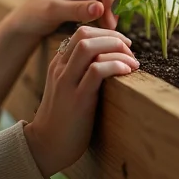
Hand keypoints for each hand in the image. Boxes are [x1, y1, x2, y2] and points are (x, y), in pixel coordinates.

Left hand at [2, 0, 127, 43]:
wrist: (25, 23)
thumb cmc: (33, 14)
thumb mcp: (53, 11)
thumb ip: (77, 9)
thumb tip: (101, 9)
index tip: (110, 20)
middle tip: (114, 22)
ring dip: (115, 7)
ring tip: (109, 27)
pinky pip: (107, 0)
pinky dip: (109, 12)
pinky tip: (105, 26)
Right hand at [23, 26, 138, 178]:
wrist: (45, 145)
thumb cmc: (63, 119)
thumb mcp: (68, 88)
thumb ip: (81, 73)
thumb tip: (109, 62)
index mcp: (59, 63)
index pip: (81, 32)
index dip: (106, 33)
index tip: (123, 45)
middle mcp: (60, 68)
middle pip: (85, 34)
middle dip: (112, 37)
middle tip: (130, 50)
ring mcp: (67, 82)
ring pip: (88, 47)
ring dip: (115, 48)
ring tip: (132, 62)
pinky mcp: (77, 99)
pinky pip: (95, 71)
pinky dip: (114, 65)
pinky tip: (126, 71)